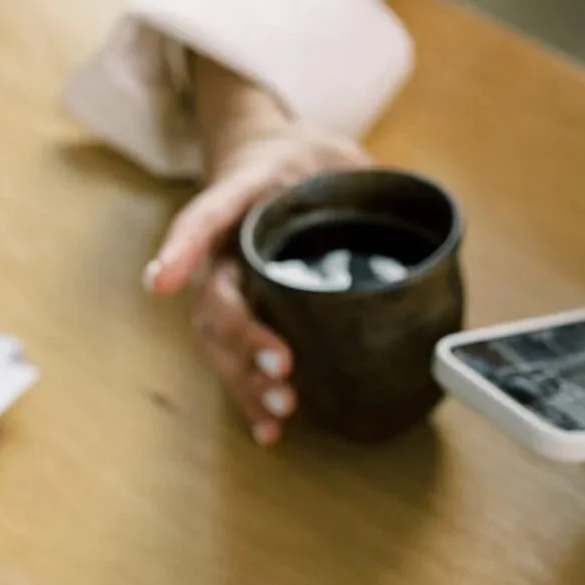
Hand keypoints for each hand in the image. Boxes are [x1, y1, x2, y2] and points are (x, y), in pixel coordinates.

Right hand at [145, 126, 368, 446]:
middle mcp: (220, 247)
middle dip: (243, 337)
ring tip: (281, 409)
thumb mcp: (336, 153)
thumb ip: (365, 179)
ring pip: (218, 340)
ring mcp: (224, 285)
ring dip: (245, 378)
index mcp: (239, 194)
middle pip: (215, 297)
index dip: (182, 250)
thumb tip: (422, 222)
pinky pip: (232, 359)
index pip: (204, 217)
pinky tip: (267, 431)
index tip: (162, 281)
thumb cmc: (303, 161)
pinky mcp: (239, 316)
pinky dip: (247, 396)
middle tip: (283, 363)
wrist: (267, 159)